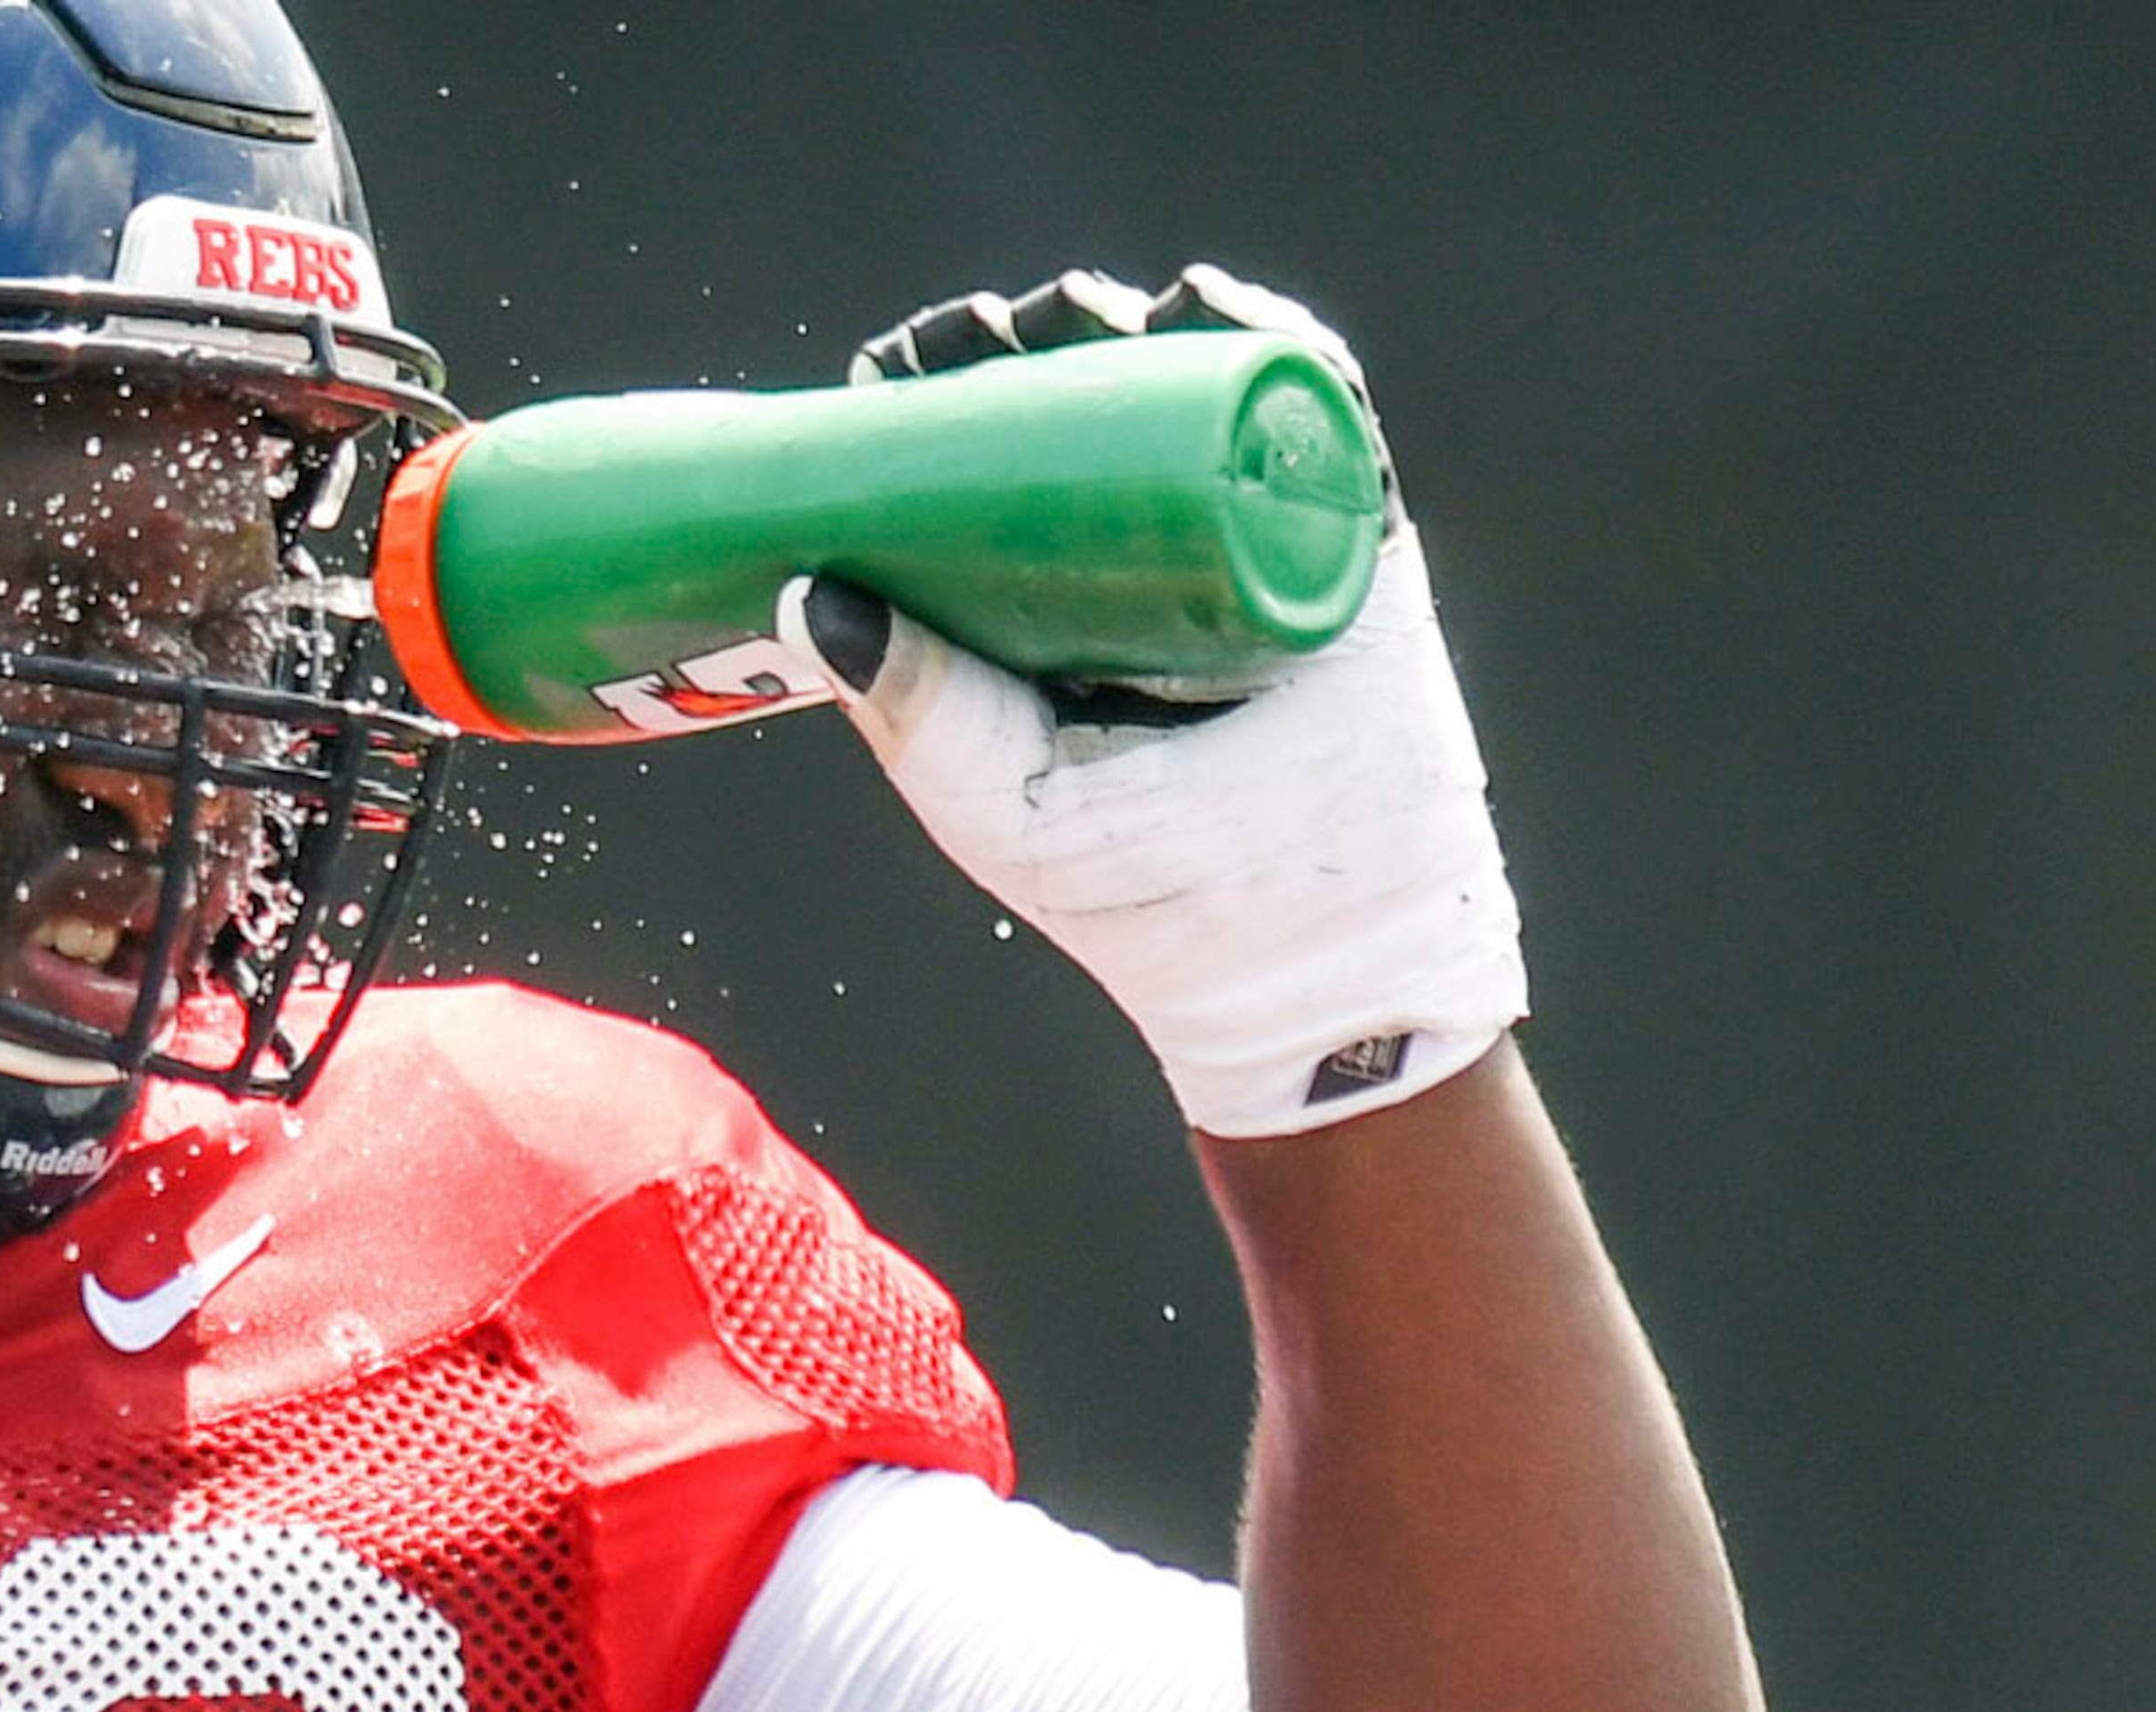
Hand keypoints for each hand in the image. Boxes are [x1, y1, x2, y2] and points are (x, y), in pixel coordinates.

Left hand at [781, 267, 1524, 1137]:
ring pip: (1189, 391)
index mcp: (1042, 603)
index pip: (978, 466)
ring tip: (1087, 312)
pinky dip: (1271, 348)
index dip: (934, 397)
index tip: (894, 366)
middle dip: (1029, 342)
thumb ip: (911, 708)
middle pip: (1079, 405)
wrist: (1311, 955)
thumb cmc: (1138, 896)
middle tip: (987, 330)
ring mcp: (1246, 538)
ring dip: (1136, 326)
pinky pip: (1313, 417)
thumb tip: (811, 589)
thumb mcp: (996, 798)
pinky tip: (1208, 311)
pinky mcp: (1344, 540)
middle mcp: (1141, 556)